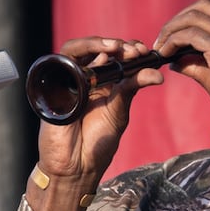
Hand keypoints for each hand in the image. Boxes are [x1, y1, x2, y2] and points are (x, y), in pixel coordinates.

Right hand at [27, 36, 163, 210]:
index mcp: (104, 84)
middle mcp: (85, 79)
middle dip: (118, 45)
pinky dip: (80, 54)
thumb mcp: (119, 111)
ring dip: (99, 43)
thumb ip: (132, 88)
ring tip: (118, 48)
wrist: (76, 167)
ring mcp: (68, 81)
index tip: (146, 52)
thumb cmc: (97, 143)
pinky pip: (62, 62)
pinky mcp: (53, 86)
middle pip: (98, 49)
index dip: (129, 50)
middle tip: (135, 50)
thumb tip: (157, 74)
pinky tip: (99, 58)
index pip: (115, 57)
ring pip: (78, 49)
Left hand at [154, 0, 209, 140]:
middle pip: (200, 7)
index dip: (186, 21)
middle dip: (176, 21)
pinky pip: (192, 34)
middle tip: (162, 42)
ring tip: (160, 49)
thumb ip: (200, 67)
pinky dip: (174, 41)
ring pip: (194, 17)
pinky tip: (166, 55)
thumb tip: (176, 61)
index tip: (172, 40)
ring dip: (171, 30)